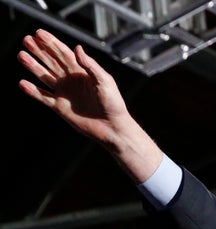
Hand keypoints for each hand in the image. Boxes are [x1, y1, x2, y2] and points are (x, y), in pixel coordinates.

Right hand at [17, 29, 162, 181]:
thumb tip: (77, 48)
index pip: (64, 54)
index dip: (52, 43)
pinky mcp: (60, 107)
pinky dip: (33, 91)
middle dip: (39, 51)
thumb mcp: (105, 81)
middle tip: (27, 39)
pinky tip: (22, 83)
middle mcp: (72, 81)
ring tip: (21, 55)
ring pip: (45, 76)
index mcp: (83, 73)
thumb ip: (90, 65)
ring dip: (33, 66)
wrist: (112, 127)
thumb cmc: (114, 104)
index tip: (39, 33)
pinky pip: (43, 97)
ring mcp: (65, 94)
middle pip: (52, 62)